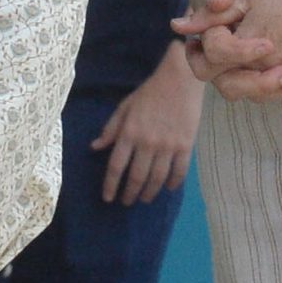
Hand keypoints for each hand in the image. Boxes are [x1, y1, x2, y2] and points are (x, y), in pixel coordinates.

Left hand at [92, 46, 204, 204]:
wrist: (181, 80)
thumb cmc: (150, 93)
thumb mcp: (125, 107)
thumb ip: (111, 129)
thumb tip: (95, 147)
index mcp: (129, 133)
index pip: (116, 166)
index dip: (110, 185)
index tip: (107, 197)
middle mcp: (147, 143)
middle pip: (136, 176)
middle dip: (129, 193)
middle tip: (126, 202)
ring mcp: (168, 145)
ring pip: (157, 178)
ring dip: (149, 192)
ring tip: (144, 199)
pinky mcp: (186, 145)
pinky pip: (179, 171)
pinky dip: (173, 183)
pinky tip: (168, 189)